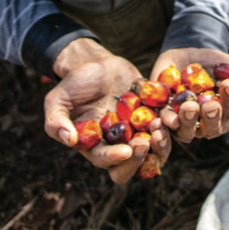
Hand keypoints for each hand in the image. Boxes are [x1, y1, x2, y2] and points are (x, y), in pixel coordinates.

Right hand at [44, 38, 170, 182]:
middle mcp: (119, 143)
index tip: (124, 150)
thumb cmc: (72, 85)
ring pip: (156, 149)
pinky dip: (171, 122)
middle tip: (145, 142)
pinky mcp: (153, 114)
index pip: (106, 162)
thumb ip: (56, 121)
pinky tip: (170, 112)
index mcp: (96, 146)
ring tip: (159, 126)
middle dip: (141, 158)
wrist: (94, 64)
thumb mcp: (56, 101)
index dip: (115, 159)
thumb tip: (69, 140)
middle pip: (134, 165)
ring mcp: (139, 130)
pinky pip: (168, 125)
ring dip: (161, 143)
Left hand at [150, 48, 228, 142]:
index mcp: (226, 115)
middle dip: (210, 117)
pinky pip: (164, 123)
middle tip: (210, 104)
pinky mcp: (165, 114)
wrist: (190, 52)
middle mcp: (206, 124)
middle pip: (210, 129)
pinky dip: (165, 122)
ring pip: (186, 132)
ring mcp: (184, 122)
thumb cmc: (219, 65)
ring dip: (187, 122)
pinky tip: (166, 117)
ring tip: (189, 106)